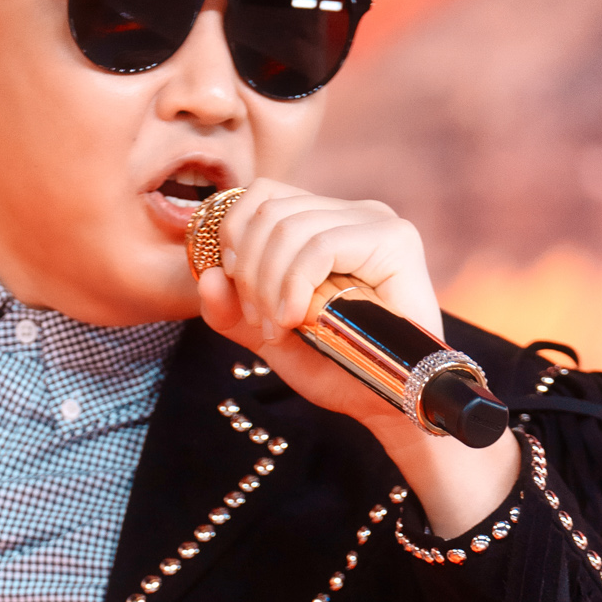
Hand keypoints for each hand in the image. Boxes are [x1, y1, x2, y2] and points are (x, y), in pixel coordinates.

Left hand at [194, 179, 521, 539]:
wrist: (387, 406)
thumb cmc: (336, 368)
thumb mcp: (268, 337)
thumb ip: (230, 310)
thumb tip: (206, 276)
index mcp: (322, 222)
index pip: (262, 196)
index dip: (234, 242)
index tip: (241, 300)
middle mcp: (350, 213)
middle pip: (269, 210)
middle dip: (248, 272)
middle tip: (258, 322)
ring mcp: (375, 222)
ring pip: (289, 226)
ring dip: (268, 284)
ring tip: (278, 328)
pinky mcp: (395, 242)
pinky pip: (321, 246)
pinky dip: (293, 284)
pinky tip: (293, 319)